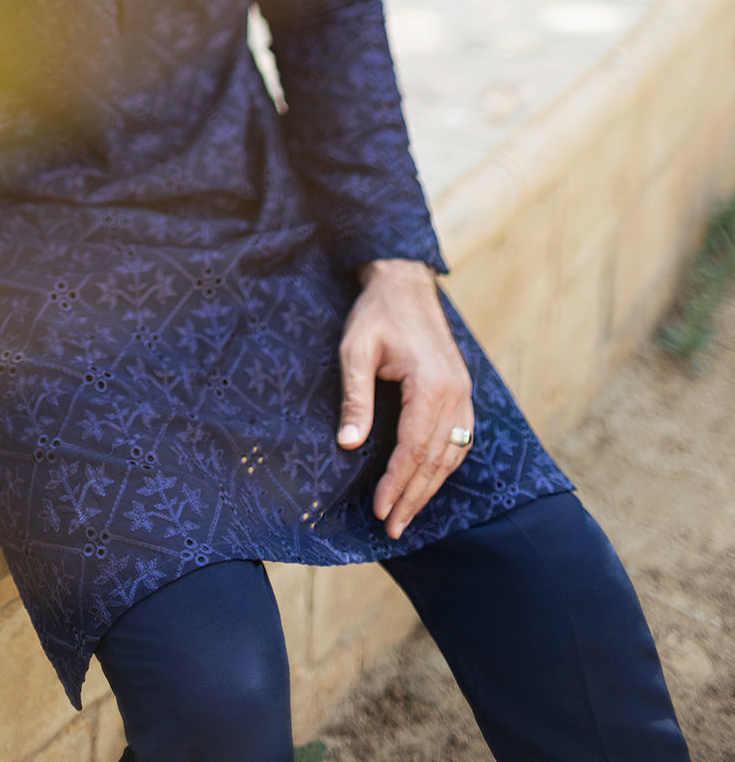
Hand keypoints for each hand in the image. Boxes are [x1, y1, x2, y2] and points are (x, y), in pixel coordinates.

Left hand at [336, 257, 472, 540]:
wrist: (405, 282)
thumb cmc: (376, 315)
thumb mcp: (356, 351)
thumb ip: (355, 398)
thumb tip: (348, 445)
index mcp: (431, 384)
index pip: (413, 448)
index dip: (397, 483)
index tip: (380, 510)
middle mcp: (455, 393)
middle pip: (436, 459)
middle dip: (413, 497)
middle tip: (392, 529)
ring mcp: (463, 393)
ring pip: (452, 454)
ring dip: (430, 488)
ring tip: (407, 515)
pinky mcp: (462, 391)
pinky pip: (460, 439)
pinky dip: (445, 466)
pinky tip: (428, 482)